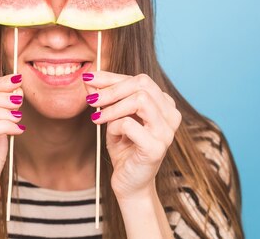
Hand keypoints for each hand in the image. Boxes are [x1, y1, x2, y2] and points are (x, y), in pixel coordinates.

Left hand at [84, 71, 181, 199]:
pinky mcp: (156, 147)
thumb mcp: (112, 116)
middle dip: (111, 89)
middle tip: (91, 100)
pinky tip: (112, 136)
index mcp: (164, 104)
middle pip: (142, 84)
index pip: (139, 79)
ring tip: (98, 119)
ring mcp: (166, 131)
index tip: (89, 77)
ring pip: (140, 100)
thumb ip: (104, 96)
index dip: (111, 77)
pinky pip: (130, 124)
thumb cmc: (124, 147)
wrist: (129, 183)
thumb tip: (88, 77)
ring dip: (112, 107)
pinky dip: (114, 126)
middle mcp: (170, 115)